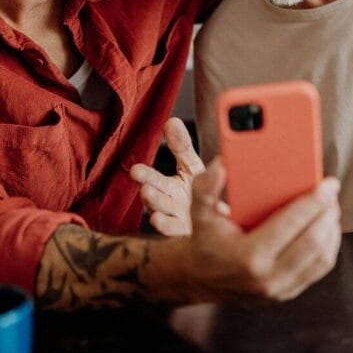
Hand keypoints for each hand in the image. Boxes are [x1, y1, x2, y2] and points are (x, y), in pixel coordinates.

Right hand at [131, 118, 204, 236]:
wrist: (217, 221)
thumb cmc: (200, 192)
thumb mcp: (192, 166)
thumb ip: (181, 146)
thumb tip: (172, 120)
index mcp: (169, 187)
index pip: (154, 179)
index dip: (145, 175)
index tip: (135, 169)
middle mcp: (169, 204)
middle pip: (155, 196)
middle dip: (147, 187)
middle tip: (139, 179)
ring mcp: (176, 219)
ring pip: (162, 212)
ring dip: (155, 204)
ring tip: (148, 193)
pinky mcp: (185, 232)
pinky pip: (174, 229)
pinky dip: (165, 225)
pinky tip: (158, 219)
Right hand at [187, 158, 341, 301]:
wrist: (201, 279)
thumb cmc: (206, 241)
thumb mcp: (199, 212)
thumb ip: (206, 186)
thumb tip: (222, 166)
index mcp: (249, 256)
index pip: (292, 224)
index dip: (314, 201)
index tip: (328, 184)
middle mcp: (268, 276)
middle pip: (314, 242)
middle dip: (328, 213)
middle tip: (331, 192)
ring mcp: (280, 289)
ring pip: (322, 257)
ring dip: (331, 229)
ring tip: (330, 207)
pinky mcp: (288, 292)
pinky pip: (319, 268)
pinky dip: (329, 245)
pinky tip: (326, 227)